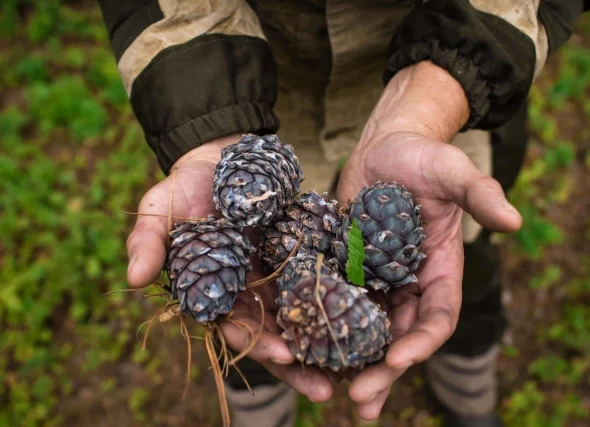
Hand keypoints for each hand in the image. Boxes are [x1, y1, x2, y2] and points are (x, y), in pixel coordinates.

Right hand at [126, 136, 334, 401]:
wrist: (221, 157)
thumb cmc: (185, 186)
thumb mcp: (160, 208)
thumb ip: (147, 240)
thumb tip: (132, 278)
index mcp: (214, 289)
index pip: (233, 324)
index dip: (255, 341)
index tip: (282, 355)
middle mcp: (247, 289)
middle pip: (271, 331)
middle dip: (296, 361)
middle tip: (324, 389)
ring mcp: (275, 273)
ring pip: (299, 313)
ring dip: (322, 341)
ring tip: (351, 367)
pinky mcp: (299, 253)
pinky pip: (319, 278)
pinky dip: (338, 297)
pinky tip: (363, 315)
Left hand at [337, 62, 522, 418]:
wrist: (386, 145)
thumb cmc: (424, 156)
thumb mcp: (453, 171)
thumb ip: (480, 194)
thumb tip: (514, 220)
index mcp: (441, 270)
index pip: (437, 317)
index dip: (421, 341)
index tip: (397, 357)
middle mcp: (410, 283)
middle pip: (399, 336)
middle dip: (384, 369)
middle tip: (362, 399)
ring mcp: (377, 278)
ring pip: (367, 329)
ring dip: (354, 362)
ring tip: (334, 394)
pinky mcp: (347, 268)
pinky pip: (337, 303)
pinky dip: (327, 327)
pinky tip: (305, 349)